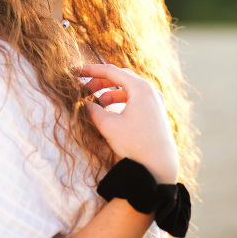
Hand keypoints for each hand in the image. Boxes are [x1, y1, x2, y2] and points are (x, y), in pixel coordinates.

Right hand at [80, 64, 178, 183]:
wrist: (160, 167)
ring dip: (109, 91)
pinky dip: (120, 99)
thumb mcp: (107, 125)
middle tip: (84, 88)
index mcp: (140, 88)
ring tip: (96, 102)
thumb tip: (82, 102)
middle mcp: (150, 91)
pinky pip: (135, 98)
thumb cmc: (134, 144)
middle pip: (121, 77)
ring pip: (128, 88)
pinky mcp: (156, 111)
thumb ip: (92, 109)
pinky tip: (109, 110)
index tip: (76, 72)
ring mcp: (155, 101)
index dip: (91, 70)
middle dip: (100, 81)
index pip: (111, 71)